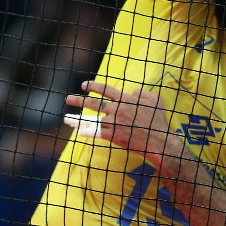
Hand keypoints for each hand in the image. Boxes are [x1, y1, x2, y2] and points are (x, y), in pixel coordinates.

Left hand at [64, 81, 183, 165]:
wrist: (158, 140)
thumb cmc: (158, 120)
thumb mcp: (155, 99)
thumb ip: (142, 92)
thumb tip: (133, 91)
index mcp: (125, 99)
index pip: (106, 90)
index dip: (93, 86)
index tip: (84, 85)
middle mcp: (117, 109)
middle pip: (94, 104)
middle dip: (79, 100)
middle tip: (68, 99)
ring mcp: (114, 123)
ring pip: (92, 120)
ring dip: (78, 120)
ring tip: (67, 118)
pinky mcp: (114, 136)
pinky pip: (97, 133)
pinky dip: (87, 132)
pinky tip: (78, 132)